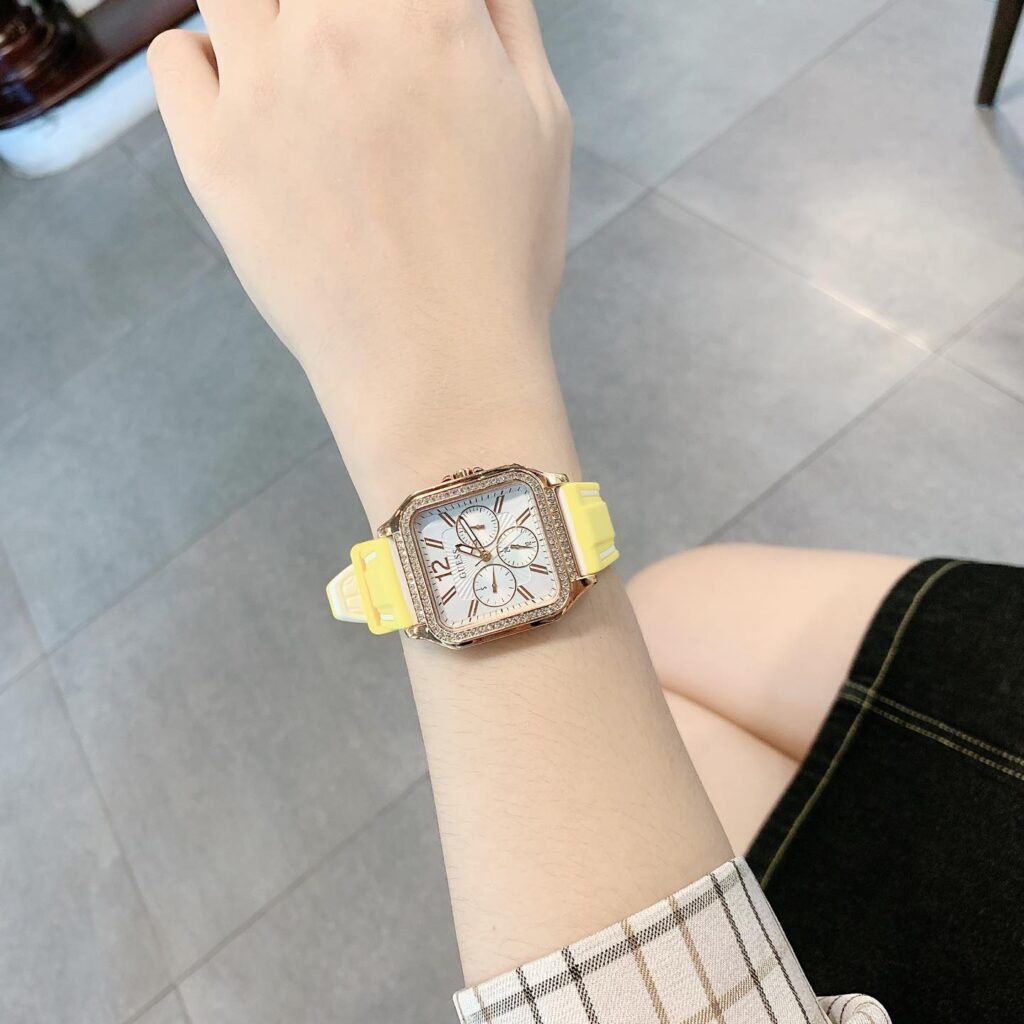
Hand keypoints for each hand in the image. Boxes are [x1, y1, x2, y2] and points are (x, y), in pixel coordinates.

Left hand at [148, 1, 575, 518]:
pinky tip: (250, 98)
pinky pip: (176, 56)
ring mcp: (261, 91)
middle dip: (332, 8)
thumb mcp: (542, 121)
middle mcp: (335, 29)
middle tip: (345, 44)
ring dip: (266, 11)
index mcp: (426, 13)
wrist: (438, 365)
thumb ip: (504, 15)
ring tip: (296, 56)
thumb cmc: (503, 254)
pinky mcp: (209, 154)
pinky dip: (206, 59)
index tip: (395, 21)